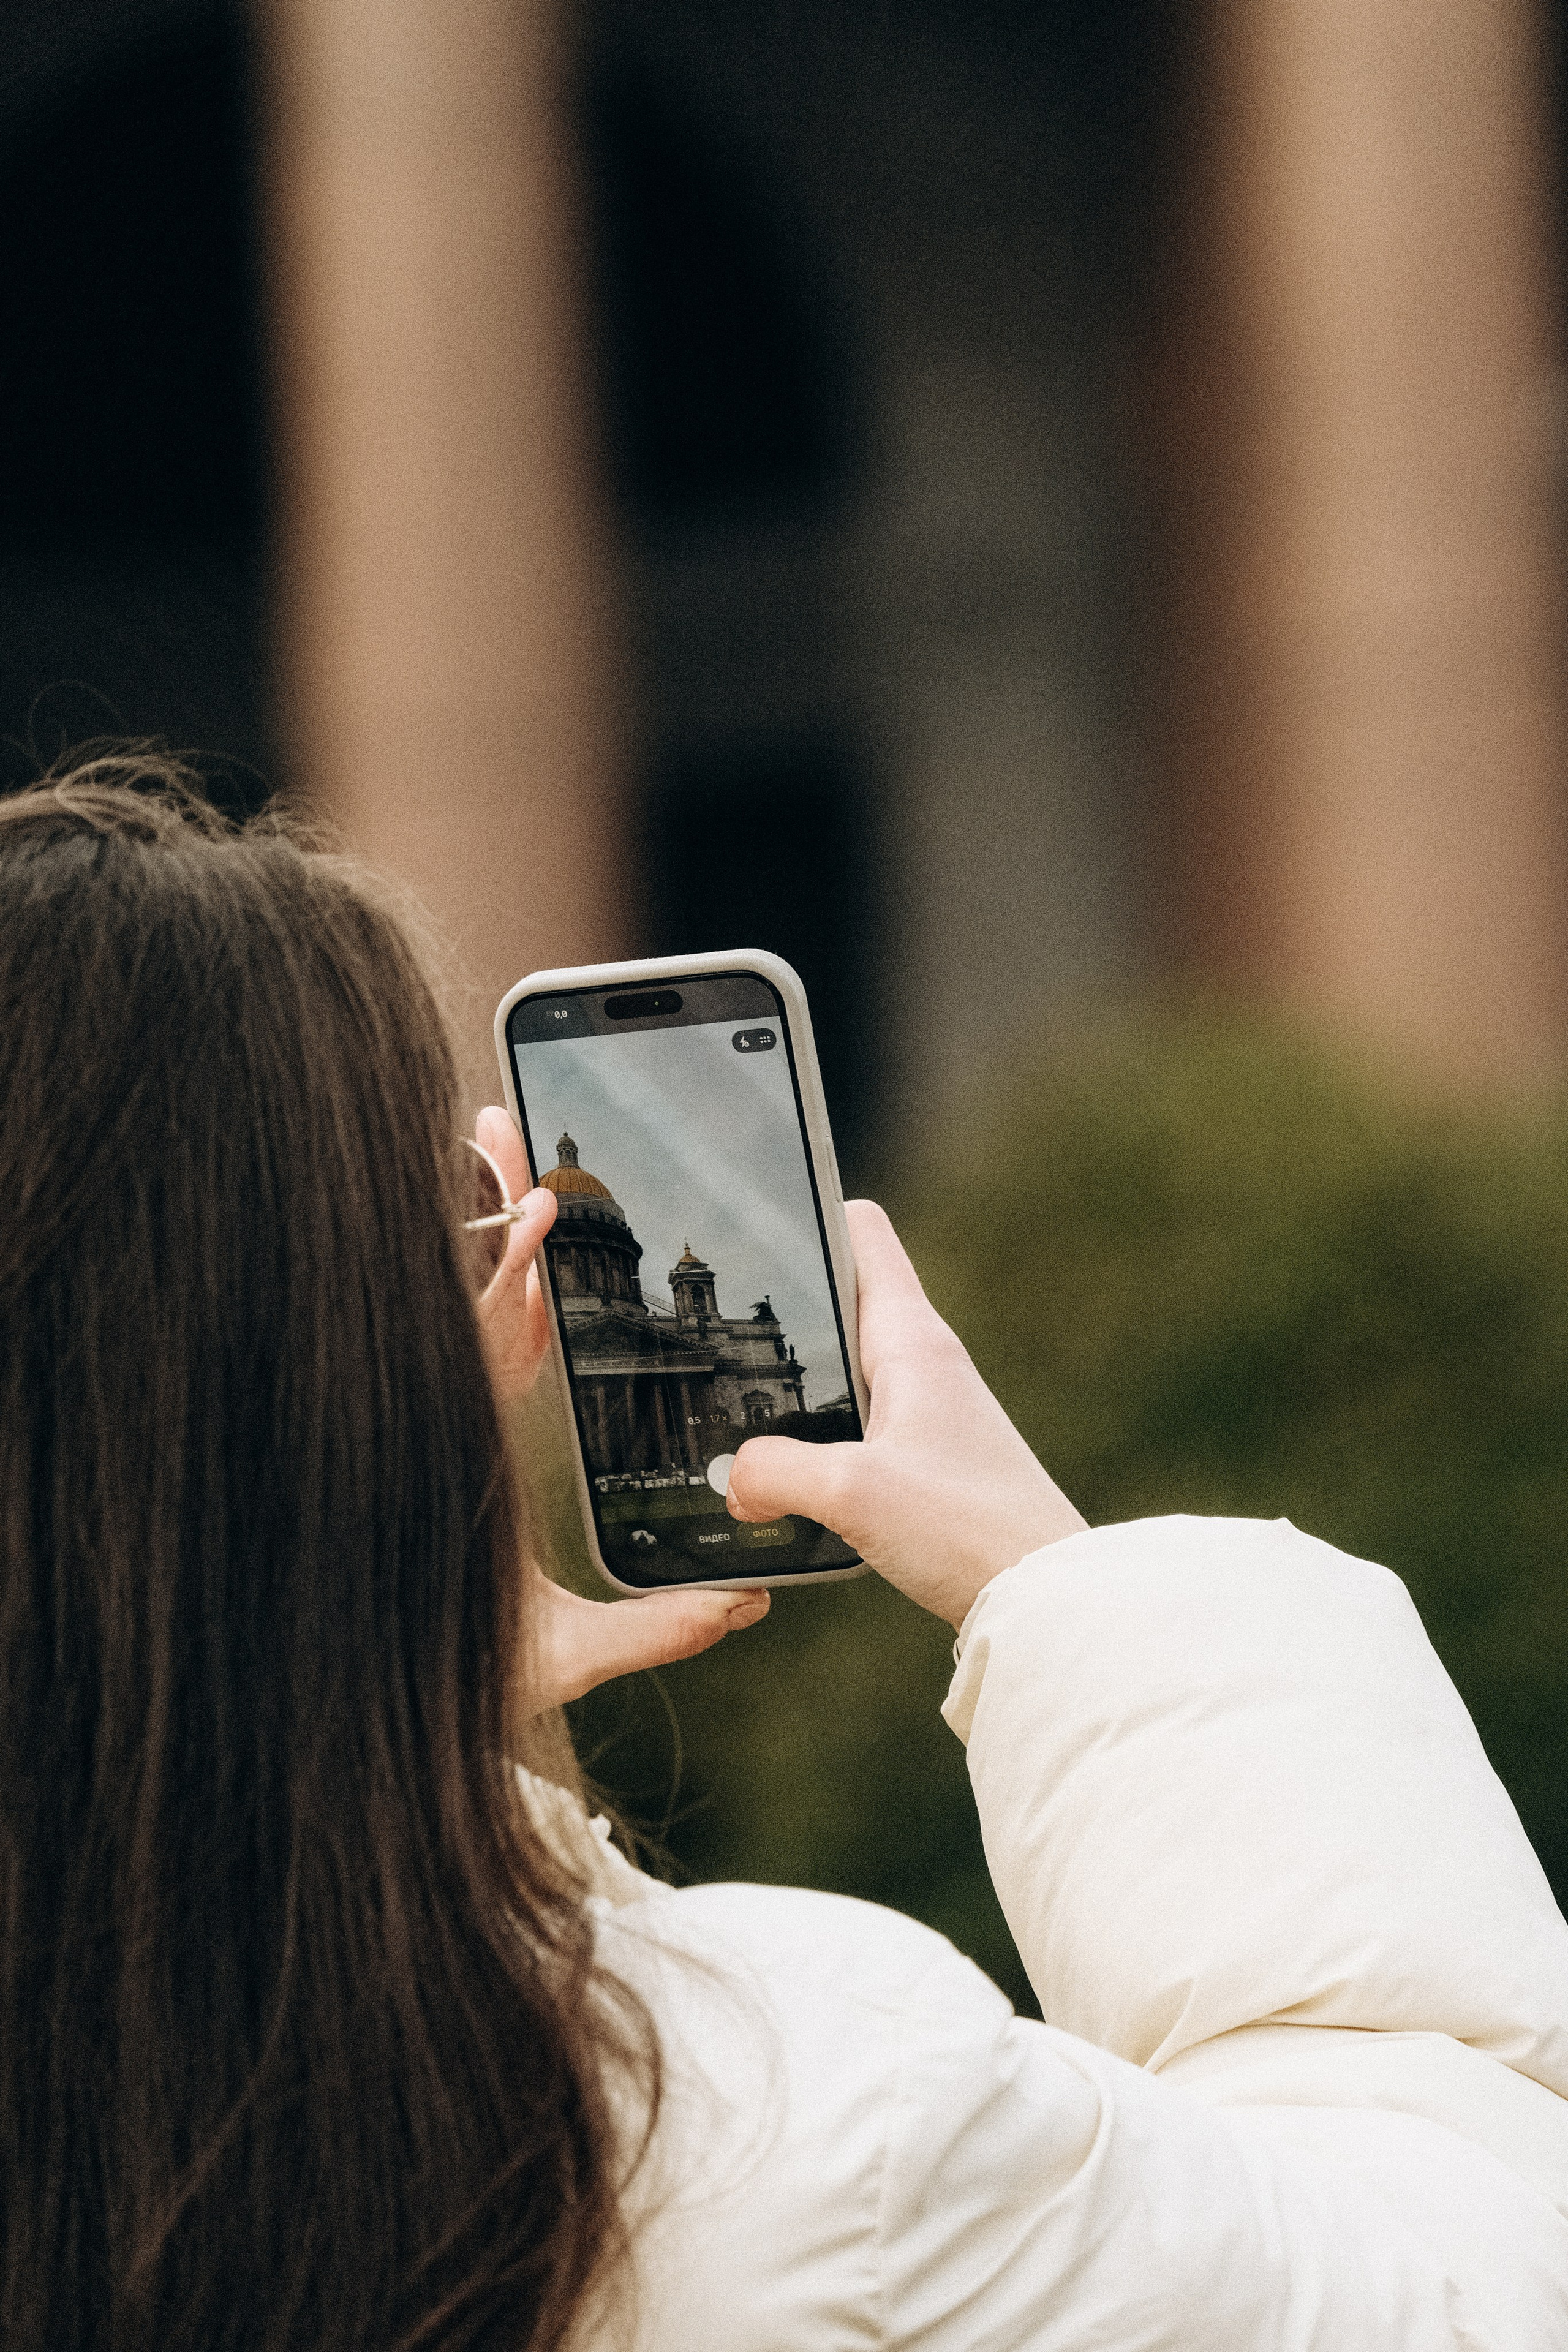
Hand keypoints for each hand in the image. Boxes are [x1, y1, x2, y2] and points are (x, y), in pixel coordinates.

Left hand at [471, 1109, 771, 1707]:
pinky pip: (465, 1337)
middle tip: (490, 1120)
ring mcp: (438, 1423)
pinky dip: (487, 1275)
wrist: (372, 1711)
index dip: (506, 1277)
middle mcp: (442, 1430)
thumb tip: (740, 1605)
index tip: (537, 1212)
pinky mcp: (444, 1428)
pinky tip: (511, 1226)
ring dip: (472, 1220)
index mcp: (460, 1464)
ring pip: (453, 1303)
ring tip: (489, 1137)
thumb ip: (652, 1628)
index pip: (482, 1351)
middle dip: (479, 1205)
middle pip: (457, 1295)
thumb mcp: (560, 1661)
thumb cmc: (461, 1684)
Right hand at [727, 1201, 1085, 1628]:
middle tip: (715, 1323)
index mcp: (911, 1339)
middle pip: (843, 1304)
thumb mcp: (851, 1492)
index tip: (761, 1215)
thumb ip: (775, 1472)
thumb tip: (735, 1478)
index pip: (864, 1234)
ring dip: (798, 1389)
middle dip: (786, 1309)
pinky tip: (788, 1483)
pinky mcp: (929, 1464)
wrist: (1046, 1597)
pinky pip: (858, 1430)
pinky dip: (820, 1442)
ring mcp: (929, 1414)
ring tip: (734, 1411)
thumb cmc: (968, 1527)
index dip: (813, 1212)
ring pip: (847, 1374)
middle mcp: (924, 1364)